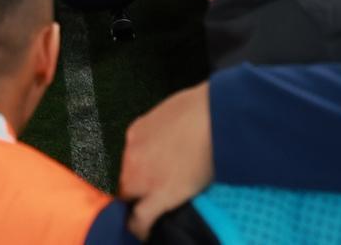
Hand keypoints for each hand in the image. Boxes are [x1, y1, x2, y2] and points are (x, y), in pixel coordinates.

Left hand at [120, 84, 214, 238]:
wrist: (215, 116)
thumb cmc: (201, 108)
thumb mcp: (171, 113)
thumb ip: (161, 131)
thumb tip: (168, 141)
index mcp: (135, 134)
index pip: (128, 160)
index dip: (137, 171)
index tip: (144, 177)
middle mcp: (133, 155)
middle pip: (125, 180)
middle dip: (134, 189)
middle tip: (148, 197)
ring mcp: (144, 177)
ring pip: (129, 200)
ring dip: (136, 207)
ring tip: (146, 216)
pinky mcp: (160, 195)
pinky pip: (141, 218)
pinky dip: (140, 228)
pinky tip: (144, 233)